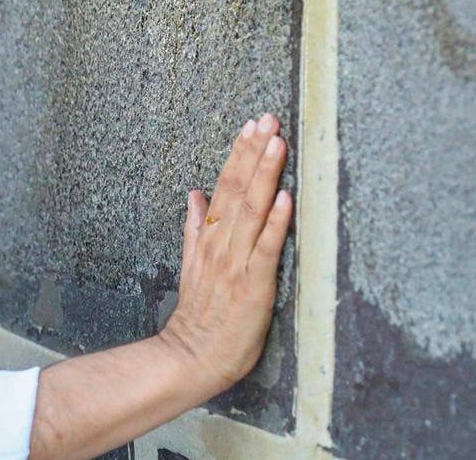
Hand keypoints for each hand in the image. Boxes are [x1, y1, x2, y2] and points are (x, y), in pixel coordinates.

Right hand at [158, 113, 292, 396]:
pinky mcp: (253, 284)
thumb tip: (194, 194)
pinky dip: (275, 222)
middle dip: (254, 151)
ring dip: (264, 174)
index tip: (251, 124)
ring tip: (277, 143)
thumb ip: (194, 228)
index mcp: (209, 237)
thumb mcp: (190, 265)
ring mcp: (236, 262)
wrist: (191, 356)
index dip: (239, 153)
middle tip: (268, 118)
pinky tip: (284, 198)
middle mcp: (222, 243)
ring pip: (251, 209)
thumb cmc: (199, 316)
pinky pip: (265, 248)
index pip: (224, 185)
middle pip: (237, 188)